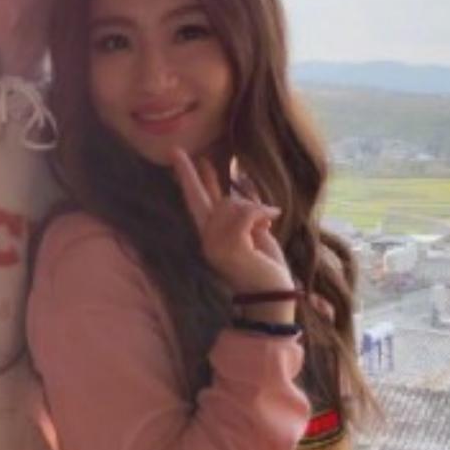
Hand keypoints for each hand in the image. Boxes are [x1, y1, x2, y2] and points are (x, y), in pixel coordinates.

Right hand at [170, 148, 294, 321]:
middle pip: (211, 199)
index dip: (188, 176)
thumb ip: (242, 213)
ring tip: (267, 222)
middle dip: (209, 184)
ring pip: (233, 205)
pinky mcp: (231, 247)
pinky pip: (246, 213)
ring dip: (256, 210)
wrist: (273, 296)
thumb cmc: (265, 266)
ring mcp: (216, 244)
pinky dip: (262, 213)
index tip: (177, 153)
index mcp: (211, 235)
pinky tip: (272, 219)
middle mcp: (207, 239)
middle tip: (202, 167)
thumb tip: (239, 191)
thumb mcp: (253, 232)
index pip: (195, 201)